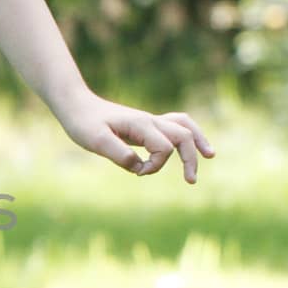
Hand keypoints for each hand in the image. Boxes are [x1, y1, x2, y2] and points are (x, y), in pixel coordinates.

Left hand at [56, 90, 215, 183]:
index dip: (155, 165)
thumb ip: (117, 153)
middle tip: (191, 182)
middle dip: (191, 158)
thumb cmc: (83, 123)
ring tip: (210, 156)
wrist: (76, 106)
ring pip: (184, 126)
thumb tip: (138, 166)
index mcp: (140, 125)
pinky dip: (187, 135)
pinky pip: (175, 126)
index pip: (164, 147)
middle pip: (184, 135)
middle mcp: (150, 121)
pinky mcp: (146, 125)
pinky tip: (191, 146)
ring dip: (198, 141)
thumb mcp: (95, 140)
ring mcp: (150, 121)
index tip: (136, 172)